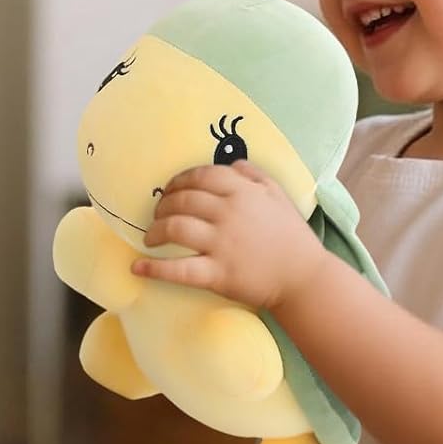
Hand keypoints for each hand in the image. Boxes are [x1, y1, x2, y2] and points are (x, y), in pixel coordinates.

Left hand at [132, 161, 326, 310]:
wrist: (305, 278)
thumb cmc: (291, 235)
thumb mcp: (278, 194)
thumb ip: (253, 175)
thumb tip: (230, 165)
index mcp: (242, 191)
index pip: (199, 177)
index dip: (177, 181)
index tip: (169, 190)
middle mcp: (229, 213)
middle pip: (182, 200)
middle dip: (163, 205)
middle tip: (157, 214)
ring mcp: (222, 244)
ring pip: (175, 228)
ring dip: (155, 231)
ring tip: (149, 238)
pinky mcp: (218, 274)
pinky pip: (179, 269)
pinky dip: (154, 269)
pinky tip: (137, 268)